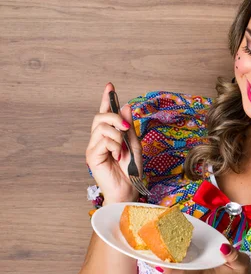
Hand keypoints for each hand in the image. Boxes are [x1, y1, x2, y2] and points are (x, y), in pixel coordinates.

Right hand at [85, 82, 142, 204]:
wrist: (129, 188)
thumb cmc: (131, 169)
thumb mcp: (135, 144)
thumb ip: (129, 127)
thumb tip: (125, 106)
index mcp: (110, 135)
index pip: (106, 113)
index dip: (106, 99)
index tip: (110, 86)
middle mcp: (99, 139)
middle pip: (100, 117)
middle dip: (114, 117)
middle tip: (125, 127)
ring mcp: (94, 147)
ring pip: (102, 127)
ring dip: (117, 136)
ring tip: (122, 149)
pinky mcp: (91, 156)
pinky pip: (103, 141)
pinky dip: (114, 146)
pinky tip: (117, 156)